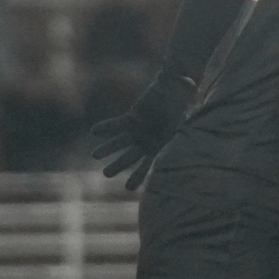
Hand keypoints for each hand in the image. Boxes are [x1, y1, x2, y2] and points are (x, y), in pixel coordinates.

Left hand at [87, 71, 194, 190]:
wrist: (177, 90)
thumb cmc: (183, 109)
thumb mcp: (182, 126)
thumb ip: (176, 139)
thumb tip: (171, 151)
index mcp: (160, 149)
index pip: (148, 166)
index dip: (138, 177)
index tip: (128, 188)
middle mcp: (147, 143)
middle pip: (129, 158)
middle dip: (117, 165)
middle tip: (106, 174)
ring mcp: (138, 131)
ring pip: (119, 143)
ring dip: (107, 149)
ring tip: (95, 155)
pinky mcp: (131, 118)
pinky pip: (116, 125)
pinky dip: (105, 128)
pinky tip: (94, 131)